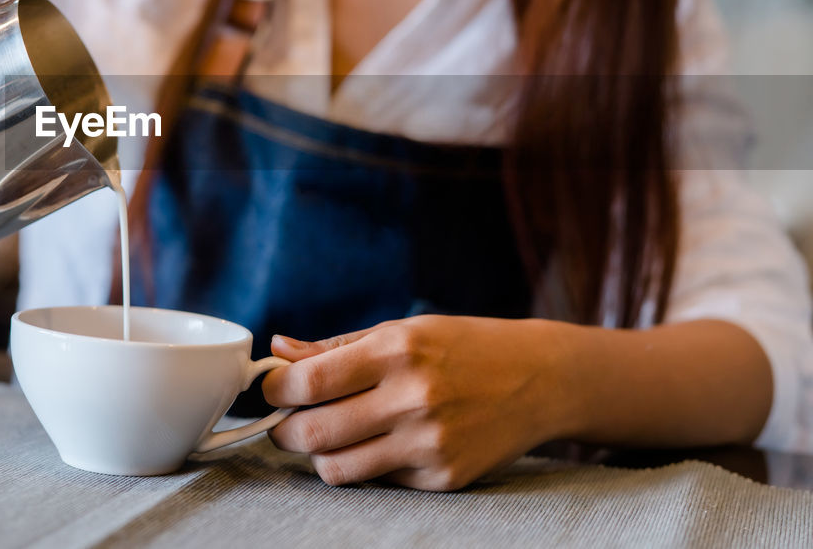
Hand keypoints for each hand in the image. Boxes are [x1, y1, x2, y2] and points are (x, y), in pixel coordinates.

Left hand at [262, 316, 572, 490]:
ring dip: (320, 454)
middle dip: (283, 430)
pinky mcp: (445, 479)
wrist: (541, 379)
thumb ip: (335, 347)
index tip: (272, 389)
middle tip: (285, 422)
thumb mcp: (402, 331)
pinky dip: (368, 465)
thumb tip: (278, 351)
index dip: (275, 389)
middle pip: (313, 433)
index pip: (308, 381)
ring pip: (337, 468)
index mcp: (397, 351)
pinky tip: (384, 442)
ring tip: (330, 434)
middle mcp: (413, 398)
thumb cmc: (463, 347)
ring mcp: (431, 444)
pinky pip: (378, 482)